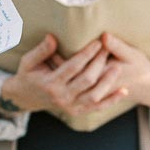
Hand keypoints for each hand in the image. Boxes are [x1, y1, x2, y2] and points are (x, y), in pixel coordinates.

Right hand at [0, 34, 127, 118]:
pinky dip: (111, 100)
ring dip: (108, 81)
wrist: (26, 97)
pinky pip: (97, 107)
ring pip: (94, 95)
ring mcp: (70, 106)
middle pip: (87, 80)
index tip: (98, 42)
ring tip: (117, 66)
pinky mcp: (77, 111)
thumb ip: (41, 50)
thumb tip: (53, 37)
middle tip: (108, 49)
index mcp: (50, 83)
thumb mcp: (28, 61)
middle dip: (99, 63)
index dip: (87, 54)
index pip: (73, 67)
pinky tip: (124, 91)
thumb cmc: (28, 75)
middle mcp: (61, 97)